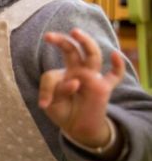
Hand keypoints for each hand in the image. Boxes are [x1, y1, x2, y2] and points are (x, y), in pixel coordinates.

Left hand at [38, 28, 125, 147]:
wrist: (77, 127)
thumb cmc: (63, 111)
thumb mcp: (51, 104)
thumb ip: (56, 91)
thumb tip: (75, 82)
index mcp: (63, 74)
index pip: (51, 75)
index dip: (46, 89)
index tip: (44, 104)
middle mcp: (78, 71)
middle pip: (73, 51)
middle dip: (62, 41)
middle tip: (49, 36)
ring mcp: (92, 77)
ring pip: (92, 55)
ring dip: (85, 43)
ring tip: (75, 32)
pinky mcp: (103, 87)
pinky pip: (115, 75)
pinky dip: (117, 65)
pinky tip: (115, 54)